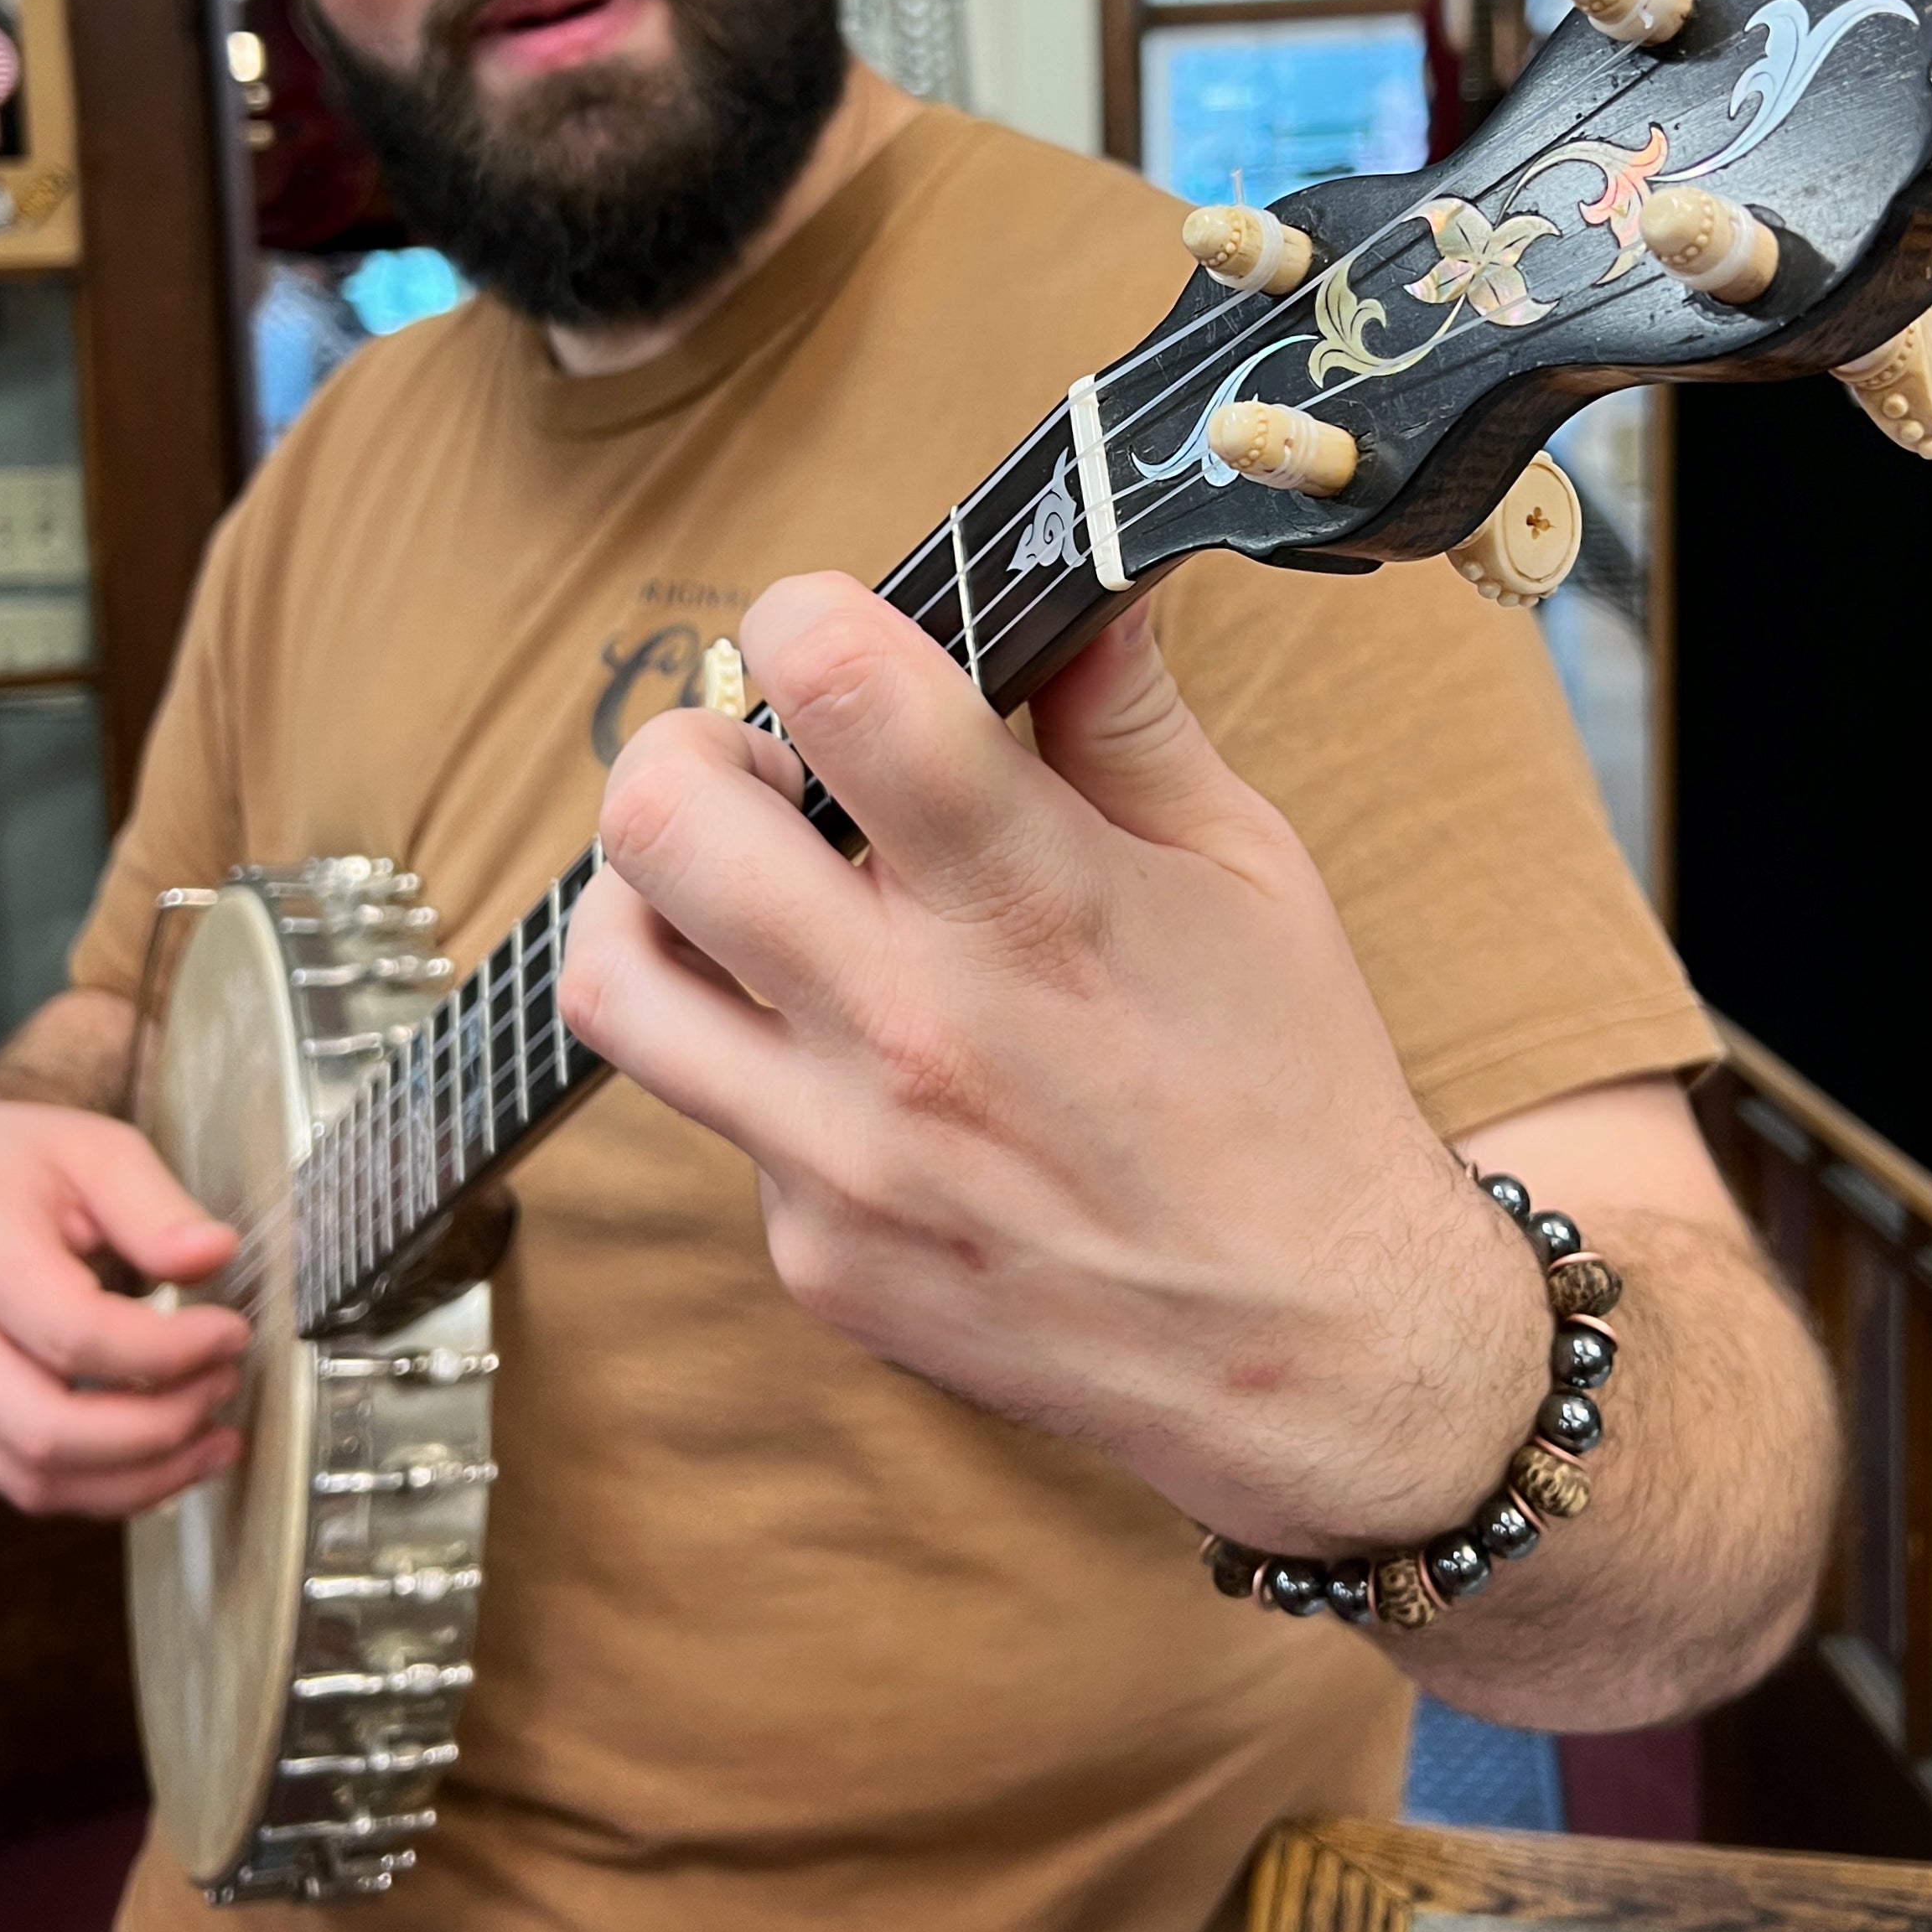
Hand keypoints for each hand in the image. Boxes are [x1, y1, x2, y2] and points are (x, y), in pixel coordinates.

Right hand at [0, 1081, 250, 1517]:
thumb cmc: (12, 1161)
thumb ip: (156, 1206)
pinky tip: (167, 1460)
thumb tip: (214, 1255)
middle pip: (47, 1428)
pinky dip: (102, 1488)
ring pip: (32, 1476)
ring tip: (214, 1437)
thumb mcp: (94, 1149)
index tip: (231, 1330)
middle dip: (157, 1426)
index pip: (75, 1333)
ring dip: (138, 1475)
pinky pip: (22, 1482)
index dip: (168, 1349)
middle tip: (224, 1383)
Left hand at [561, 574, 1546, 1552]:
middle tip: (761, 768)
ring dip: (649, 895)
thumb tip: (1062, 577)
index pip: (840, 686)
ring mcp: (841, 1157)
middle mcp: (910, 1026)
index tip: (830, 635)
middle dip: (691, 747)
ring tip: (737, 887)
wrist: (1318, 1353)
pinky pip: (708, 1111)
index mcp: (1030, 900)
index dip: (807, 615)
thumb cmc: (1292, 1089)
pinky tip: (845, 1051)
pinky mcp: (813, 1257)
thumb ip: (1125, 713)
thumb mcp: (1244, 865)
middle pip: (660, 814)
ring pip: (612, 971)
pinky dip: (754, 1050)